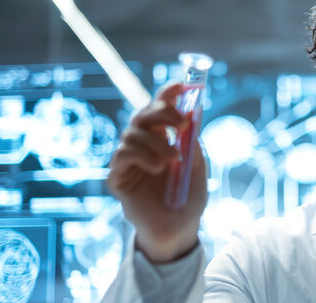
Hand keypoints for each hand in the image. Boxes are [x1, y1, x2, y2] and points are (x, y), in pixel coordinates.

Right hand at [107, 83, 208, 262]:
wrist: (179, 229)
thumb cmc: (188, 198)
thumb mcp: (197, 166)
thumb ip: (192, 143)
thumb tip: (190, 118)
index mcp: (162, 138)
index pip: (159, 108)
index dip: (167, 94)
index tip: (181, 85)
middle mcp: (142, 145)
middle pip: (142, 114)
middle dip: (162, 112)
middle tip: (180, 123)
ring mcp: (128, 160)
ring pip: (132, 133)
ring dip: (156, 142)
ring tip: (173, 160)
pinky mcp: (118, 177)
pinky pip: (122, 155)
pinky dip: (142, 156)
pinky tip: (157, 168)